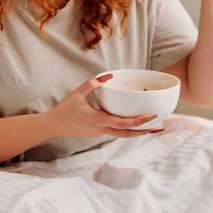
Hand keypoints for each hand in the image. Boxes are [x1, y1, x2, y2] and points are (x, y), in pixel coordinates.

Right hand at [47, 74, 162, 138]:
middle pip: (128, 134)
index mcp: (99, 120)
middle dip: (144, 131)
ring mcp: (100, 133)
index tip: (150, 116)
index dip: (138, 121)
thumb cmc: (64, 110)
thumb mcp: (77, 94)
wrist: (53, 126)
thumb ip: (92, 84)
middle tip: (159, 126)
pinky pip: (115, 132)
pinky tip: (132, 124)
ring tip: (150, 127)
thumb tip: (108, 76)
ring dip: (137, 132)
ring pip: (123, 135)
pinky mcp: (97, 133)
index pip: (123, 123)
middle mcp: (102, 130)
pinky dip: (126, 130)